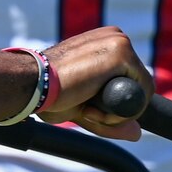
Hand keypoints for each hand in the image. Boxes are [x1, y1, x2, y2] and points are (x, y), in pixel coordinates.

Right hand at [38, 26, 151, 140]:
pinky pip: (140, 95)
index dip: (114, 105)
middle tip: (86, 111)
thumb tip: (137, 134)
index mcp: (108, 42)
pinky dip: (119, 112)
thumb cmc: (50, 93)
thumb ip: (109, 117)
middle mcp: (117, 37)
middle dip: (116, 110)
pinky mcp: (122, 54)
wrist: (30, 83)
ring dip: (115, 113)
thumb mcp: (84, 106)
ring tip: (86, 109)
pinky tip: (91, 107)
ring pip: (140, 93)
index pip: (131, 80)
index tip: (87, 109)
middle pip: (138, 86)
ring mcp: (121, 43)